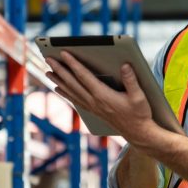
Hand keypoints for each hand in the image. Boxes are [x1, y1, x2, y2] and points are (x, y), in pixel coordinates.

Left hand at [45, 51, 160, 148]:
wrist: (138, 133)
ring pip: (71, 92)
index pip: (84, 76)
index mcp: (103, 96)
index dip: (73, 63)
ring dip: (58, 80)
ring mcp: (92, 107)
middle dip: (60, 70)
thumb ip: (131, 80)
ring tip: (48, 72)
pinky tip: (58, 88)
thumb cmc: (139, 114)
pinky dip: (65, 92)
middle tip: (48, 59)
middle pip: (73, 83)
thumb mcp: (139, 96)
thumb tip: (125, 65)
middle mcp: (94, 101)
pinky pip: (74, 99)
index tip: (63, 53)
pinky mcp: (93, 111)